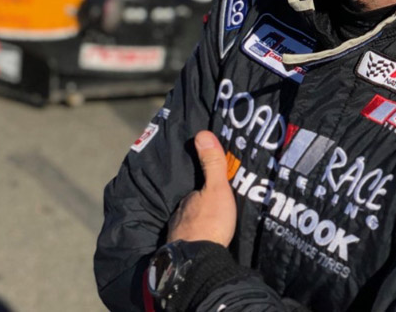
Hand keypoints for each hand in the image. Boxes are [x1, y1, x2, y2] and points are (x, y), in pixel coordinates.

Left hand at [167, 131, 236, 246]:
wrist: (198, 262)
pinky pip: (189, 244)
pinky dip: (196, 243)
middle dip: (200, 210)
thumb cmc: (209, 223)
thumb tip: (202, 134)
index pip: (195, 193)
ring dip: (198, 227)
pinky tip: (203, 247)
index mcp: (188, 201)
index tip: (214, 195)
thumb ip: (212, 165)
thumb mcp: (217, 190)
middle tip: (214, 213)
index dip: (205, 192)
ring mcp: (178, 236)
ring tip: (210, 230)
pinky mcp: (180, 254)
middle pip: (191, 209)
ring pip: (189, 227)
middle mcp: (179, 217)